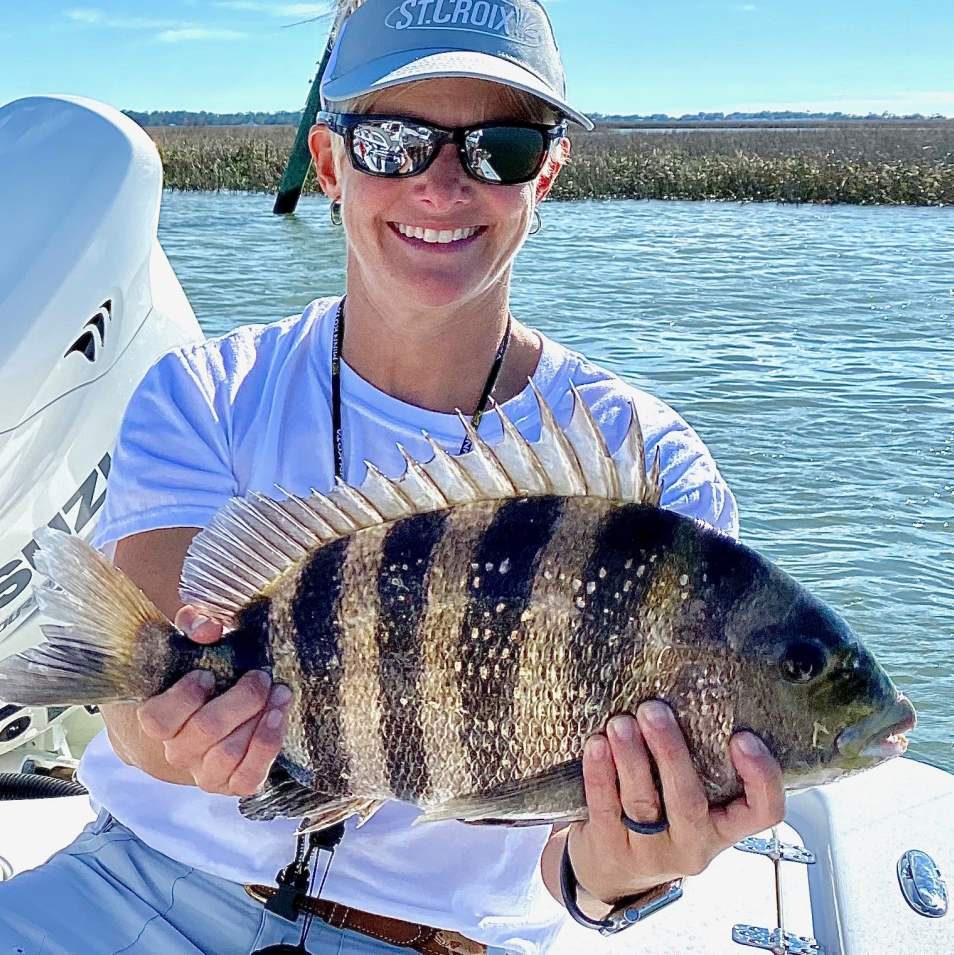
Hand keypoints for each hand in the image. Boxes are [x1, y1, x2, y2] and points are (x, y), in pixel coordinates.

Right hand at [135, 606, 292, 795]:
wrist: (220, 713)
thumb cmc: (208, 673)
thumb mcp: (197, 643)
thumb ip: (195, 625)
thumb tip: (207, 628)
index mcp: (160, 719)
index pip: (157, 720)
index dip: (184, 697)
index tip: (209, 673)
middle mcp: (178, 750)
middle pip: (204, 731)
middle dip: (240, 700)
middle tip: (260, 676)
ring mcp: (205, 772)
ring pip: (227, 754)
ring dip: (259, 719)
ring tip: (280, 692)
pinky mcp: (233, 785)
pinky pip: (247, 777)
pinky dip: (267, 745)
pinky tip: (279, 716)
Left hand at [567, 700, 784, 904]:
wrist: (613, 871)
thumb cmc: (662, 817)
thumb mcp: (693, 799)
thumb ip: (700, 761)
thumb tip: (688, 689)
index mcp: (723, 827)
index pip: (762, 812)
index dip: (761, 778)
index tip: (742, 737)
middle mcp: (692, 844)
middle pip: (688, 802)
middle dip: (670, 752)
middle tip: (654, 710)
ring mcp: (650, 852)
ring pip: (643, 803)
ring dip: (631, 757)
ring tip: (620, 723)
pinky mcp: (611, 849)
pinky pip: (605, 809)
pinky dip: (600, 774)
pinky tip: (596, 745)